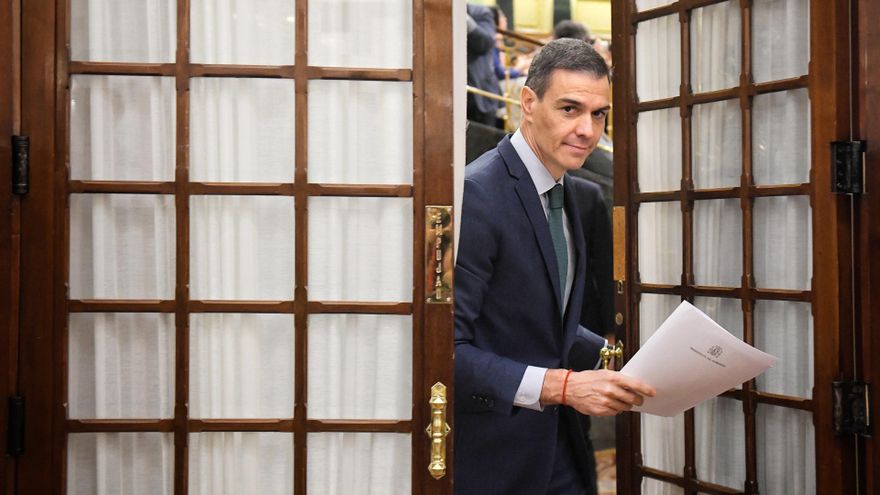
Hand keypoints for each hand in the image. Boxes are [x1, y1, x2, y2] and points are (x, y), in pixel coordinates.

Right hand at [540, 369, 655, 416]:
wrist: (570, 388)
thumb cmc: (588, 379)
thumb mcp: (604, 373)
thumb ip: (618, 379)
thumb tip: (634, 386)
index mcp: (612, 378)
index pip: (634, 384)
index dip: (646, 389)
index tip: (652, 392)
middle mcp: (610, 389)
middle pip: (632, 399)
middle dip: (637, 400)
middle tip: (637, 400)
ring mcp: (605, 401)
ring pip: (624, 408)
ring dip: (625, 406)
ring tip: (617, 400)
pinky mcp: (601, 410)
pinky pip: (615, 413)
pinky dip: (614, 410)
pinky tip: (608, 404)